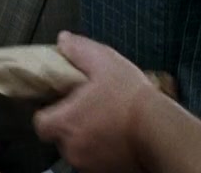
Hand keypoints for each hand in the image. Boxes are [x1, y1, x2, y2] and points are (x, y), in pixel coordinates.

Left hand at [33, 31, 165, 172]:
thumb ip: (79, 51)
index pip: (40, 123)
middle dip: (72, 124)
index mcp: (64, 123)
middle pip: (60, 137)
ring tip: (110, 122)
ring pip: (79, 149)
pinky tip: (120, 137)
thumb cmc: (130, 98)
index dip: (49, 112)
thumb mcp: (105, 63)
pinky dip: (103, 151)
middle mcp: (71, 148)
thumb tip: (64, 40)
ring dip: (88, 138)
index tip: (64, 104)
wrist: (160, 131)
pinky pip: (96, 161)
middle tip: (93, 109)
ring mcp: (88, 165)